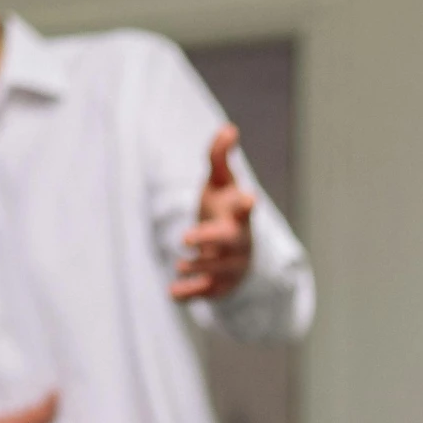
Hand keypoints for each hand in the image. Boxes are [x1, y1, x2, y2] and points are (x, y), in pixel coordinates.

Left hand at [172, 125, 255, 300]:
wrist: (234, 250)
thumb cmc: (223, 210)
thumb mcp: (220, 184)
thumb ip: (220, 157)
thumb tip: (229, 128)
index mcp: (238, 215)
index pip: (244, 209)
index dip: (246, 204)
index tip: (249, 198)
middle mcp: (238, 241)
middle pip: (229, 241)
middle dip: (211, 239)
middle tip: (186, 238)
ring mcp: (230, 265)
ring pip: (217, 269)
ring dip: (199, 267)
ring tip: (180, 264)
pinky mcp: (220, 285)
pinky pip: (206, 292)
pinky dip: (190, 294)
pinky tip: (173, 294)